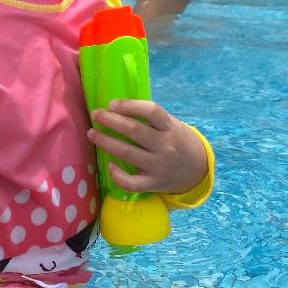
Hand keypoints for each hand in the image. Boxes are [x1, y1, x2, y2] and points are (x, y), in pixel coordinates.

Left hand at [87, 100, 207, 195]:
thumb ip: (150, 118)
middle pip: (134, 131)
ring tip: (91, 133)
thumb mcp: (170, 124)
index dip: (130, 105)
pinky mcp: (152, 184)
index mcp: (169, 127)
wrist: (195, 169)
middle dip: (110, 121)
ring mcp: (158, 167)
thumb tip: (116, 107)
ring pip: (127, 153)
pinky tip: (109, 165)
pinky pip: (131, 183)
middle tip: (95, 114)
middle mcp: (165, 146)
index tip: (111, 103)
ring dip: (106, 142)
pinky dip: (117, 175)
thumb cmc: (175, 140)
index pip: (151, 111)